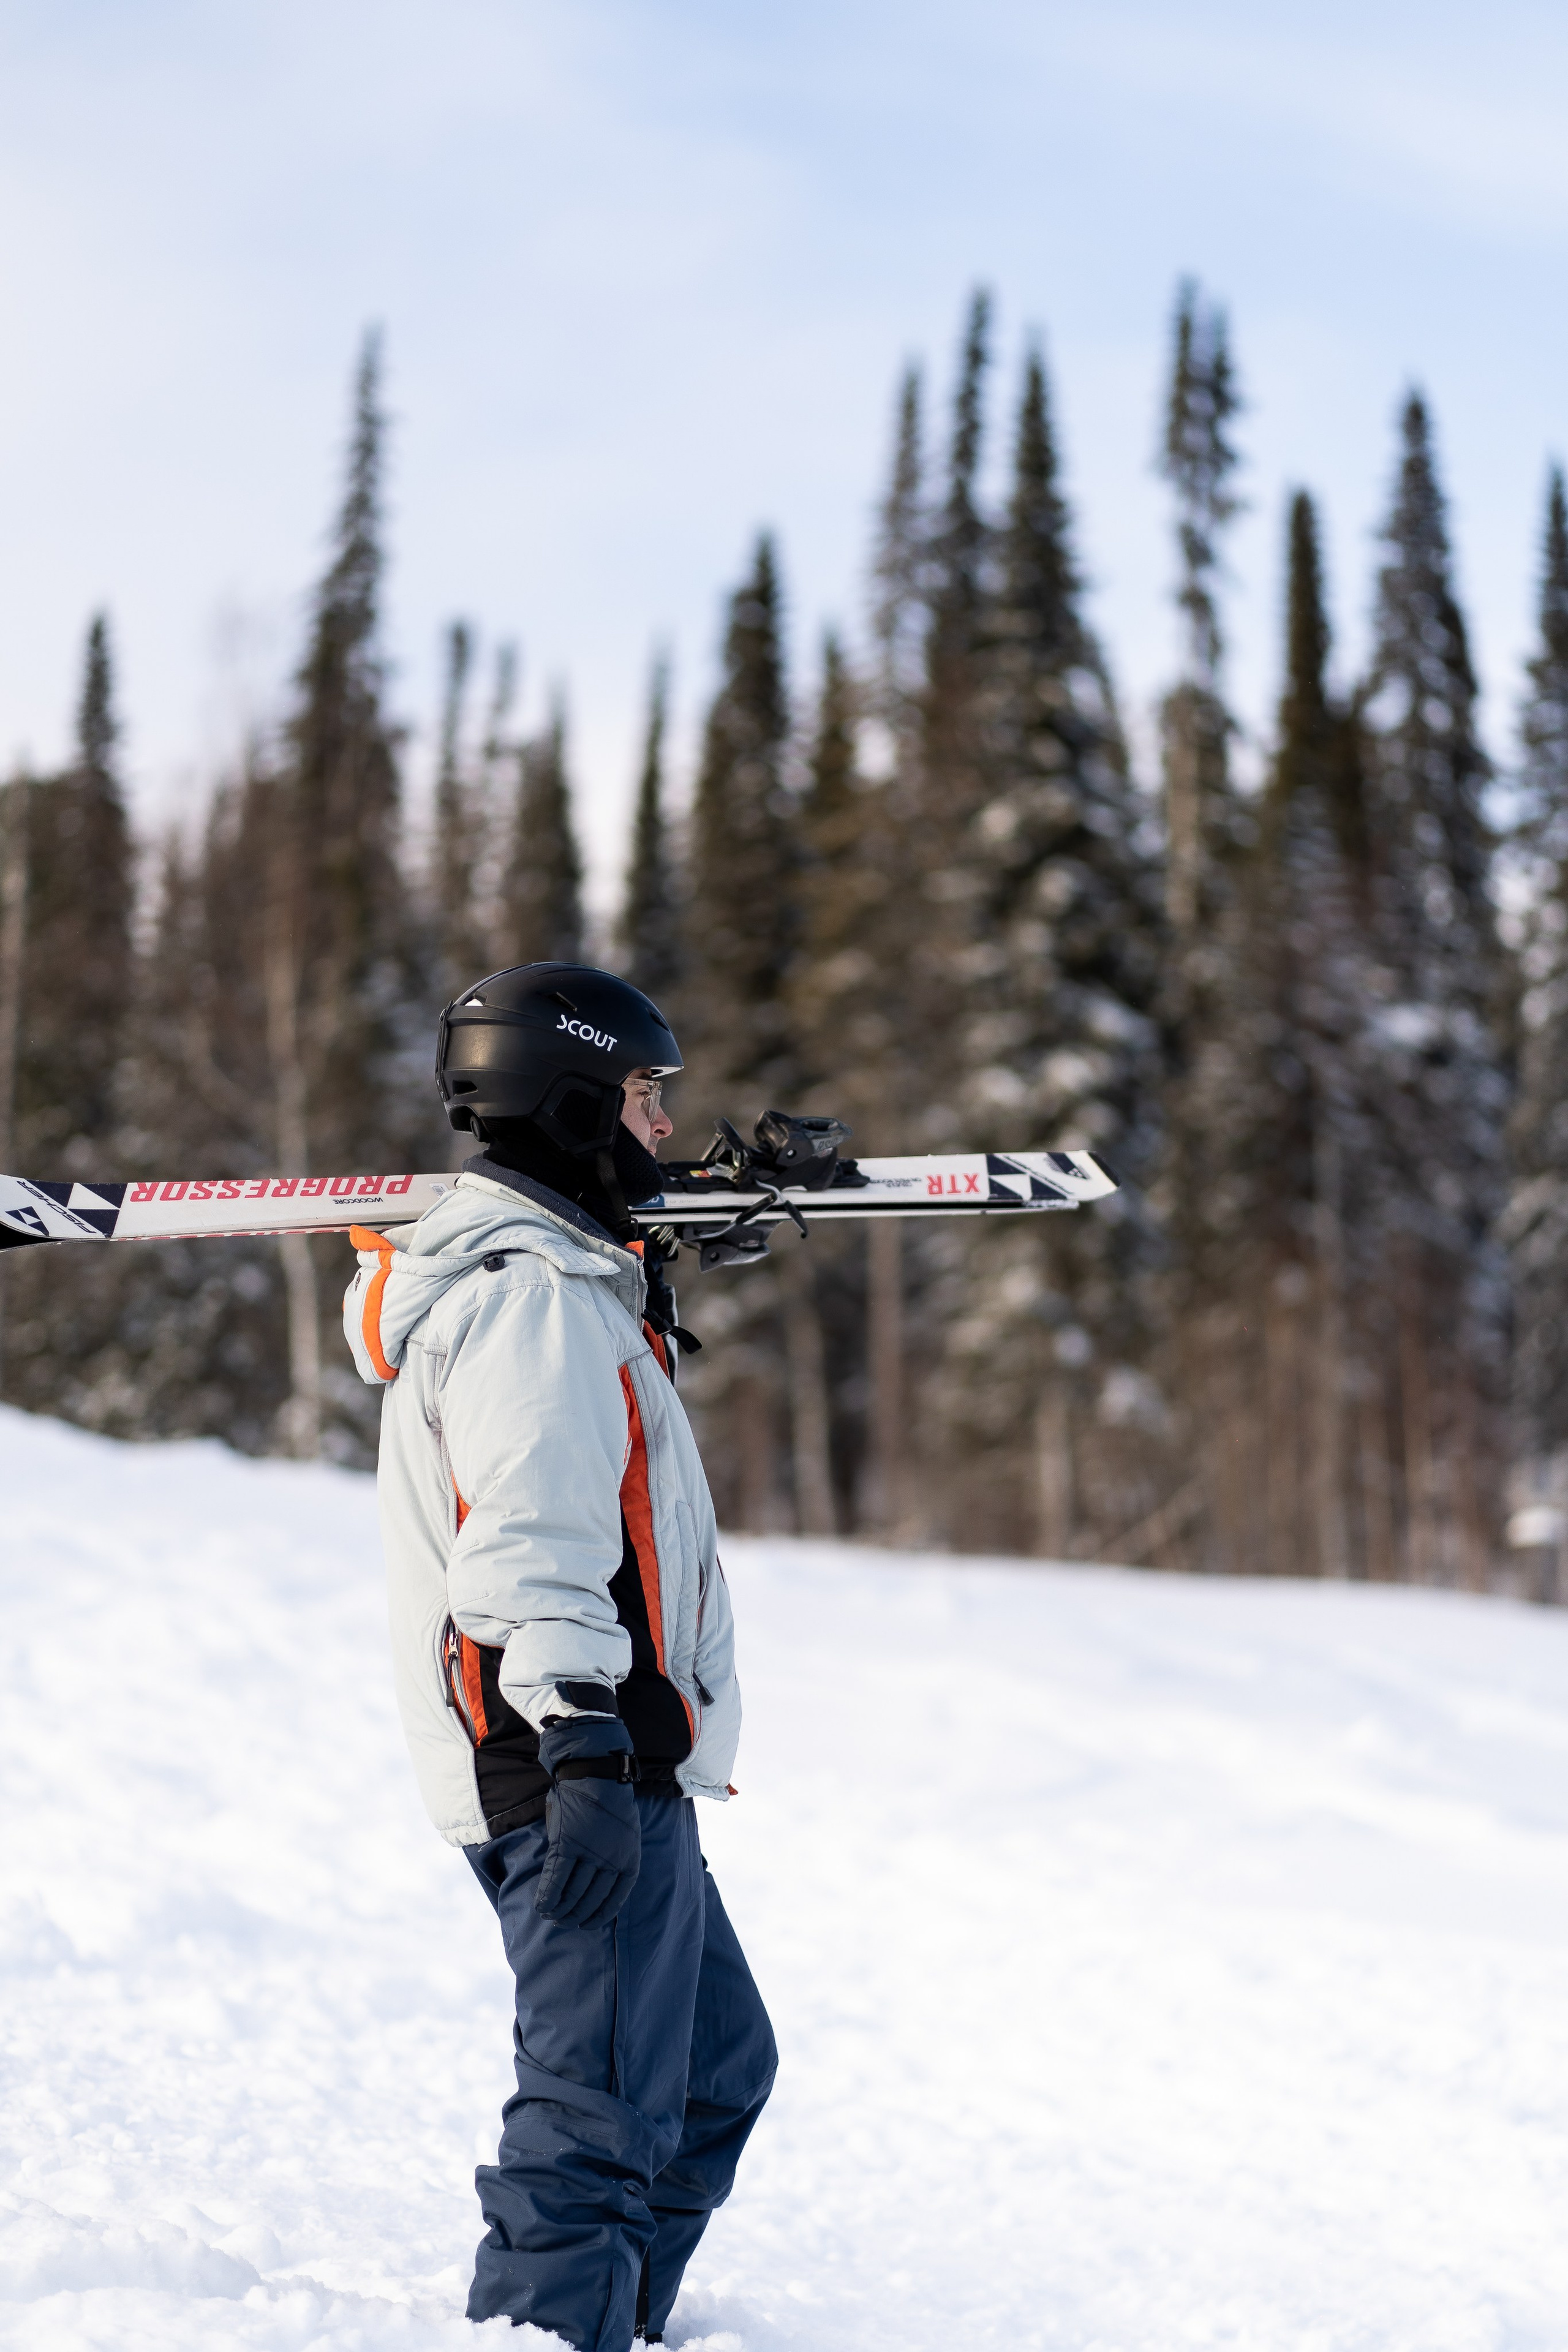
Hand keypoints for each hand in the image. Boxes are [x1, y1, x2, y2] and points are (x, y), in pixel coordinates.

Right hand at [535, 1717, 640, 1926]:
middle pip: (591, 1898)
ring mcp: (589, 1851)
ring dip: (560, 1908)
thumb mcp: (623, 1832)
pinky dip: (548, 1895)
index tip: (588, 1925)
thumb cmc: (608, 1800)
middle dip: (576, 1914)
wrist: (595, 1770)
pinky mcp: (567, 1843)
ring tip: (551, 1916)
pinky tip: (542, 1906)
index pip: (615, 1898)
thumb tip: (595, 1881)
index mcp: (629, 1858)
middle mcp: (611, 1858)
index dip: (600, 1915)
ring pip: (573, 1892)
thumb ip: (612, 1856)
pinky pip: (556, 1878)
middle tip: (564, 1922)